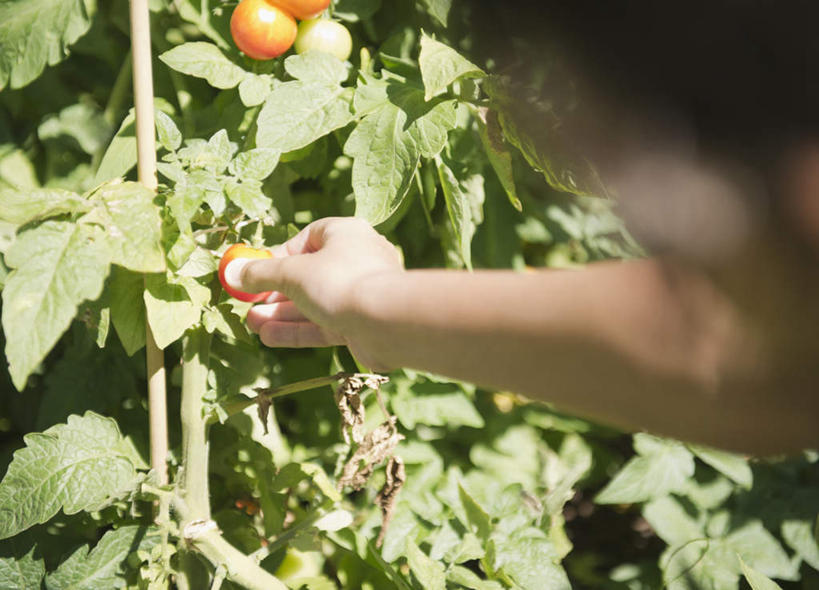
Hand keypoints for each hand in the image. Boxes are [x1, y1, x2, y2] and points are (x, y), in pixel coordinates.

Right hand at [225, 217, 402, 367]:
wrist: (388, 322)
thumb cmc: (342, 282)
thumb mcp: (293, 273)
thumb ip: (261, 274)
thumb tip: (232, 272)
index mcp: (345, 233)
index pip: (306, 238)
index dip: (278, 256)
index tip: (253, 272)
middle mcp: (356, 260)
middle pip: (308, 274)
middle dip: (274, 291)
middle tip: (248, 304)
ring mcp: (359, 294)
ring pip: (314, 302)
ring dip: (282, 313)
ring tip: (252, 323)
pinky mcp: (361, 324)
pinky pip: (324, 324)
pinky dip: (298, 330)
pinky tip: (269, 337)